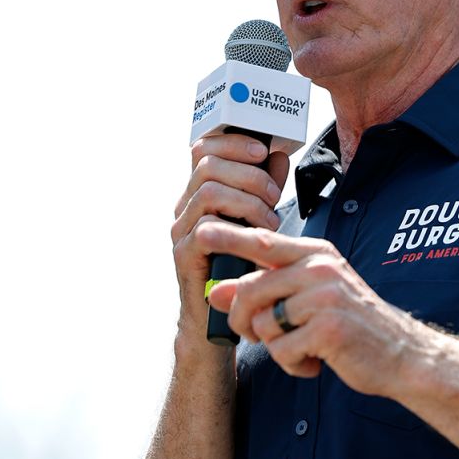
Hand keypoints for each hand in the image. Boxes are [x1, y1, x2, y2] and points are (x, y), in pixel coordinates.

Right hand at [170, 135, 288, 334]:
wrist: (219, 316)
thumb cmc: (240, 265)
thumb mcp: (259, 218)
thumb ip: (265, 187)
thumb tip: (277, 156)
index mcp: (199, 193)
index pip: (203, 148)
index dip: (232, 142)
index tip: (262, 150)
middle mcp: (185, 207)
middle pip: (206, 164)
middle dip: (248, 172)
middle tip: (273, 194)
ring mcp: (181, 229)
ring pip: (208, 191)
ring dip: (248, 199)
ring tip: (270, 219)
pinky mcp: (184, 253)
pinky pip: (206, 225)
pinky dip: (240, 224)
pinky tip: (259, 235)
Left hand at [199, 222, 419, 396]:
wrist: (401, 354)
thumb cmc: (351, 324)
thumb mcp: (308, 298)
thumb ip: (263, 291)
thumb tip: (214, 292)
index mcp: (316, 255)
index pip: (263, 242)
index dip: (229, 237)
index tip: (201, 230)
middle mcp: (321, 269)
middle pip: (251, 291)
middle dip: (244, 322)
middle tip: (258, 337)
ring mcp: (326, 298)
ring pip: (264, 324)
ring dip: (276, 347)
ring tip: (303, 347)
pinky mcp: (329, 329)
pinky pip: (283, 350)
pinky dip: (293, 364)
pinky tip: (315, 361)